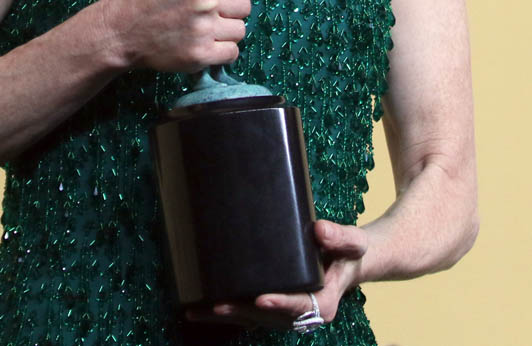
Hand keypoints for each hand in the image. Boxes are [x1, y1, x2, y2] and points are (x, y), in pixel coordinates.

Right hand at [101, 0, 251, 72]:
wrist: (122, 29)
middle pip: (245, 5)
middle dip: (232, 9)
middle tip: (214, 13)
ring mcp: (204, 28)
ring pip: (240, 30)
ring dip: (227, 31)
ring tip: (207, 29)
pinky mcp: (200, 54)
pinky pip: (232, 52)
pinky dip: (222, 51)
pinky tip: (207, 44)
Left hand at [186, 220, 366, 329]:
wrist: (345, 260)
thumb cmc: (348, 252)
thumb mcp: (352, 242)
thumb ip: (340, 236)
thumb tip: (320, 230)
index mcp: (323, 303)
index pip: (300, 307)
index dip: (281, 305)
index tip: (261, 300)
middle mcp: (302, 314)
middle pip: (270, 318)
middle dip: (244, 312)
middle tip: (219, 306)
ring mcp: (285, 314)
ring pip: (254, 319)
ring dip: (228, 316)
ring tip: (198, 311)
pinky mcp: (272, 308)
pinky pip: (248, 314)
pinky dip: (225, 313)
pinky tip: (198, 310)